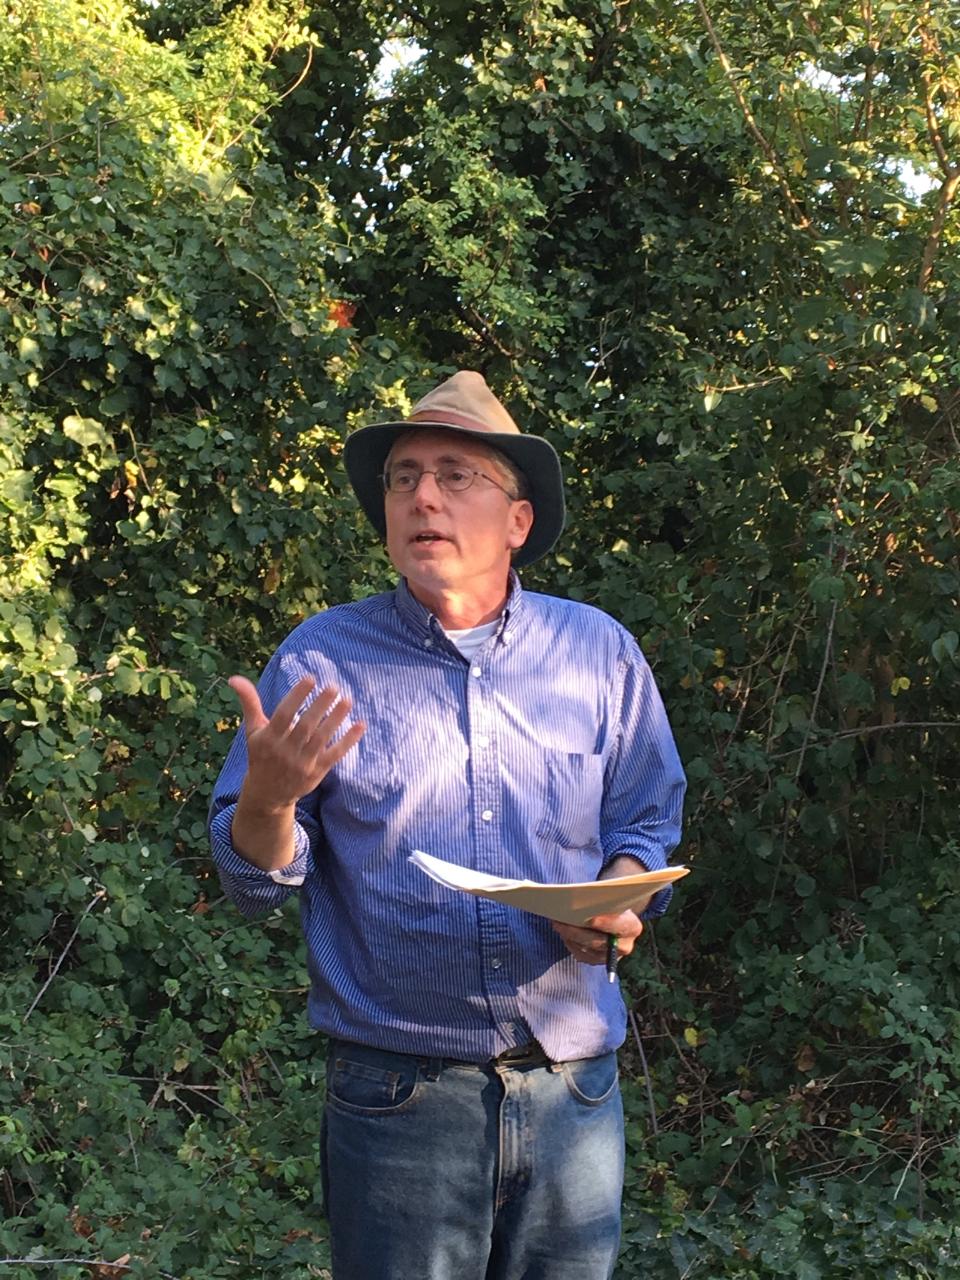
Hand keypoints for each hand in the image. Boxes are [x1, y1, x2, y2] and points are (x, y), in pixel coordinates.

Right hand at [229, 674, 364, 810]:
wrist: (266, 795)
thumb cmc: (260, 755)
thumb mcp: (253, 731)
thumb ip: (249, 703)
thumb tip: (234, 678)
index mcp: (269, 738)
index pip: (284, 714)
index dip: (297, 696)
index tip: (311, 678)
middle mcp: (285, 751)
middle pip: (305, 725)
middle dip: (320, 705)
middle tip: (334, 686)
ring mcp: (302, 763)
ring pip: (321, 738)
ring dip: (336, 719)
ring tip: (348, 700)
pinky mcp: (316, 773)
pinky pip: (335, 754)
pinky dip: (348, 740)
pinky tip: (360, 724)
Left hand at [552, 909, 643, 965]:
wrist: (614, 916)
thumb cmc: (610, 903)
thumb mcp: (612, 898)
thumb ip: (603, 901)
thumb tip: (579, 900)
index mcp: (633, 927)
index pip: (619, 926)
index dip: (606, 924)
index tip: (591, 919)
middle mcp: (624, 946)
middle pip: (597, 941)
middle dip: (577, 931)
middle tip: (560, 921)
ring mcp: (610, 956)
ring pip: (586, 949)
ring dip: (570, 936)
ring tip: (557, 924)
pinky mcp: (596, 960)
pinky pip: (580, 954)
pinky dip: (570, 942)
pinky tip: (562, 932)